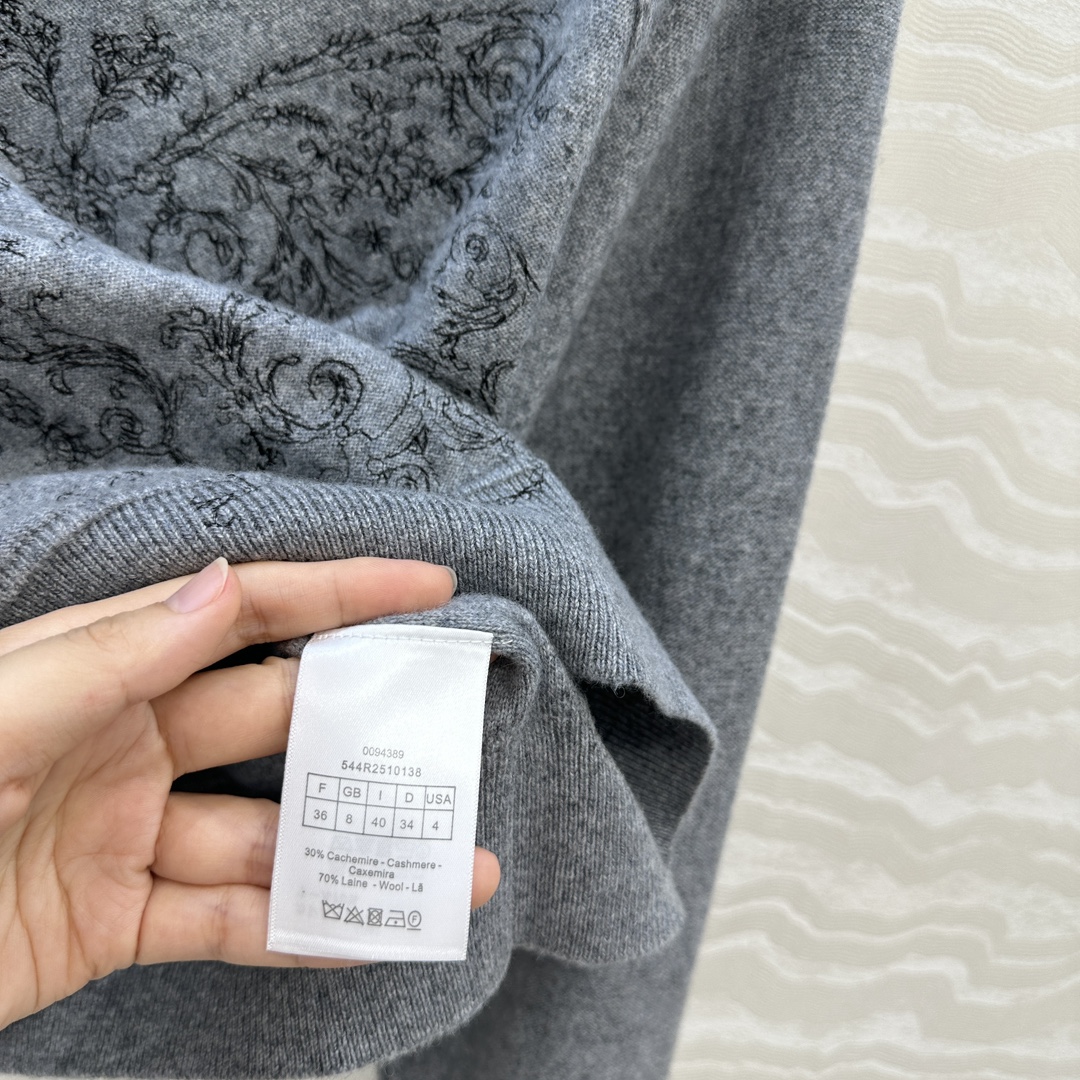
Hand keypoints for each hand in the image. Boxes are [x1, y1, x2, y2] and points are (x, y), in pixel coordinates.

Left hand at [0, 557, 499, 1030]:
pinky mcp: (113, 921)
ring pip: (265, 836)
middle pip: (274, 725)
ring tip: (451, 867)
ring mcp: (125, 833)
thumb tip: (220, 588)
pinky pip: (224, 923)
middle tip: (457, 738)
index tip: (428, 583)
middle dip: (367, 730)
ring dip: (353, 851)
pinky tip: (365, 930)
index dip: (337, 592)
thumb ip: (104, 658)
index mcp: (97, 670)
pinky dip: (297, 931)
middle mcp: (125, 741)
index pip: (241, 613)